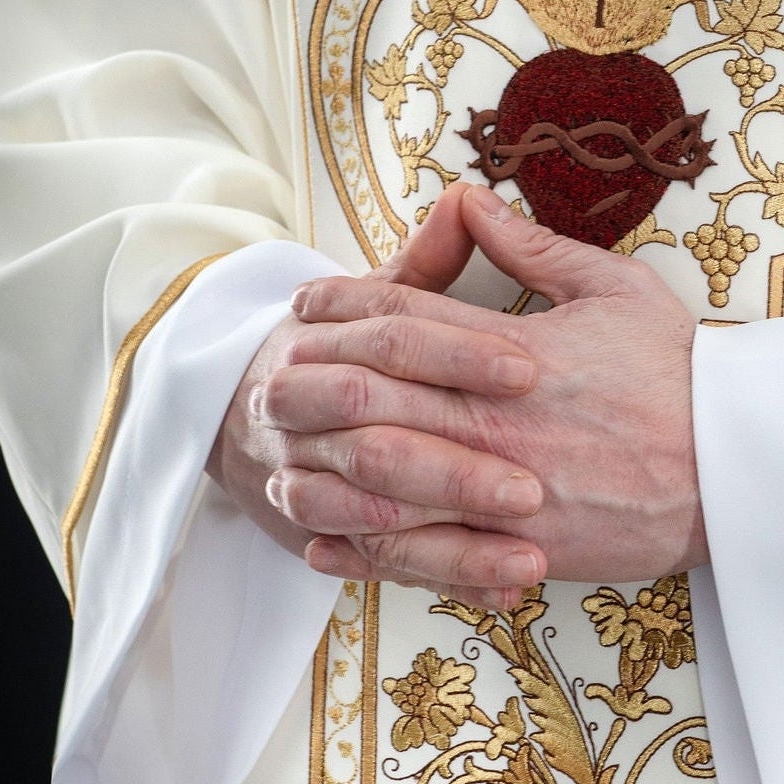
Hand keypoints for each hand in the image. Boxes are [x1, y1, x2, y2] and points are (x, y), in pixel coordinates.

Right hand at [207, 203, 550, 606]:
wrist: (249, 410)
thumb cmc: (344, 351)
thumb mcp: (379, 297)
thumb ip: (427, 264)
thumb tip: (469, 199)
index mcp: (319, 335)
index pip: (392, 336)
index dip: (458, 353)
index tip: (530, 370)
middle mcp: (297, 407)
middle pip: (374, 437)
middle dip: (454, 466)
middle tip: (533, 485)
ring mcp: (299, 476)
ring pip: (369, 515)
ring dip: (450, 538)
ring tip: (529, 547)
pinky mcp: (310, 532)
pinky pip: (373, 564)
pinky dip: (438, 577)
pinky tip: (502, 585)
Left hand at [260, 183, 704, 598]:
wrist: (736, 470)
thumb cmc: (681, 374)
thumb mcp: (615, 289)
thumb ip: (534, 247)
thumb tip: (469, 200)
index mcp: (513, 352)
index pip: (405, 320)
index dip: (346, 305)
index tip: (310, 301)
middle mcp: (494, 421)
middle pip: (374, 397)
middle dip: (313, 382)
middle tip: (269, 369)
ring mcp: (501, 490)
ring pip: (384, 481)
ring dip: (322, 469)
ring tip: (276, 457)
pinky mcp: (516, 548)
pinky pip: (422, 553)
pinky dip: (364, 549)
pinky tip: (323, 541)